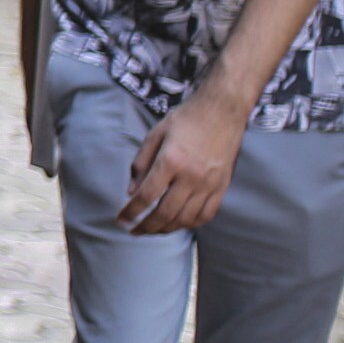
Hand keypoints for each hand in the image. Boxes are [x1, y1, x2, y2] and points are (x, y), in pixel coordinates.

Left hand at [124, 97, 247, 234]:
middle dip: (146, 227)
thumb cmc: (186, 119)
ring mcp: (210, 184)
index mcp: (171, 161)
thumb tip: (131, 192)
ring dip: (166, 229)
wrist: (223, 111)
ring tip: (153, 230)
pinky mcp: (222, 187)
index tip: (120, 220)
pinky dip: (190, 224)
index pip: (146, 196)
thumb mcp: (156, 134)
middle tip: (134, 232)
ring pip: (186, 218)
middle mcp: (191, 176)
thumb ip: (141, 164)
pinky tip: (179, 224)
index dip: (131, 212)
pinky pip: (206, 215)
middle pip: (165, 213)